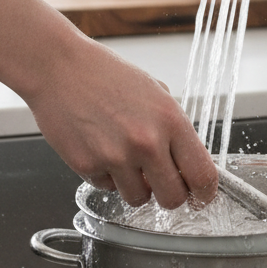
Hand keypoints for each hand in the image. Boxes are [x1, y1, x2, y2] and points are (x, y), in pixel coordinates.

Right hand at [30, 34, 217, 208]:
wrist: (61, 68)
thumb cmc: (108, 75)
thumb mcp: (156, 93)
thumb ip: (174, 129)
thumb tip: (188, 162)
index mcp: (171, 120)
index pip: (202, 174)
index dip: (205, 192)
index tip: (202, 196)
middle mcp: (146, 142)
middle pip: (173, 198)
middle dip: (170, 196)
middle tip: (163, 183)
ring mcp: (115, 157)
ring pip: (138, 199)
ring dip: (136, 186)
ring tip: (125, 157)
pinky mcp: (87, 166)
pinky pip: (107, 188)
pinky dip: (107, 176)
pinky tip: (100, 148)